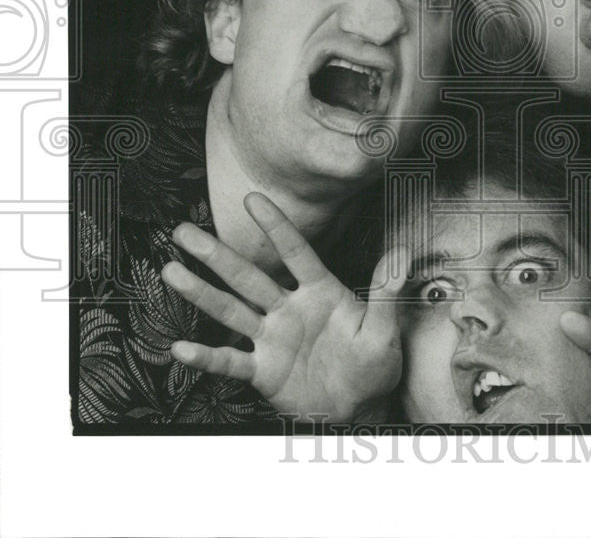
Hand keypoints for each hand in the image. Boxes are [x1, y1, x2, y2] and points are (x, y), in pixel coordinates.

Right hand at [162, 192, 408, 422]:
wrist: (360, 409)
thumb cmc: (374, 365)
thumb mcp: (384, 330)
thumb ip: (386, 292)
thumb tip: (401, 252)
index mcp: (321, 292)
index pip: (295, 252)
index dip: (275, 227)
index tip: (253, 198)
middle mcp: (289, 309)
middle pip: (248, 276)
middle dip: (217, 254)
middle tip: (184, 231)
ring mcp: (272, 338)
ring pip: (231, 310)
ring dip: (202, 293)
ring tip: (171, 271)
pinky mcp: (263, 370)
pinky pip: (230, 361)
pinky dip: (206, 356)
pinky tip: (180, 347)